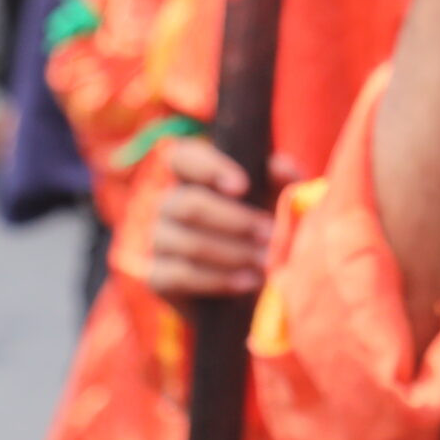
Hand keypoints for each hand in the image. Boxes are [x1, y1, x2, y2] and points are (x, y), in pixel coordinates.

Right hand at [148, 138, 298, 308]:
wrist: (250, 282)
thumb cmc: (262, 226)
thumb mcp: (276, 200)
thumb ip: (280, 179)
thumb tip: (278, 167)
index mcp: (192, 176)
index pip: (181, 157)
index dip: (207, 167)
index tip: (243, 186)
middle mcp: (168, 204)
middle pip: (188, 204)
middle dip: (235, 220)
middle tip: (270, 233)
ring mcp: (158, 240)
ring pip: (188, 243)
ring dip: (233, 253)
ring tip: (266, 261)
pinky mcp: (158, 277)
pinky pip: (182, 276)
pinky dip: (219, 280)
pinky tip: (248, 282)